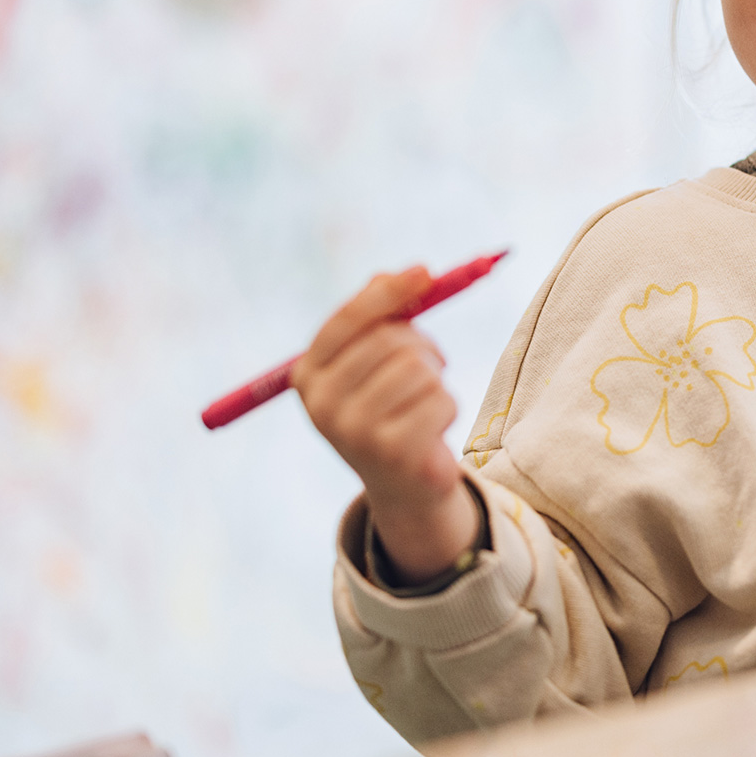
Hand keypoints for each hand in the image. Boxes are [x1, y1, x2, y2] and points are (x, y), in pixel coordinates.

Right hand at [292, 267, 479, 583]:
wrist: (402, 484)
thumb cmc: (389, 409)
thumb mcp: (373, 362)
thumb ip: (382, 316)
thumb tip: (407, 273)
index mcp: (308, 376)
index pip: (347, 320)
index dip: (388, 292)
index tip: (426, 272)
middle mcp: (322, 405)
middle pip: (390, 340)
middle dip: (422, 345)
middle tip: (430, 366)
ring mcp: (354, 432)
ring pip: (420, 369)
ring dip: (436, 380)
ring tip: (424, 402)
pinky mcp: (393, 453)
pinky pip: (440, 399)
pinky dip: (447, 408)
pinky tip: (431, 429)